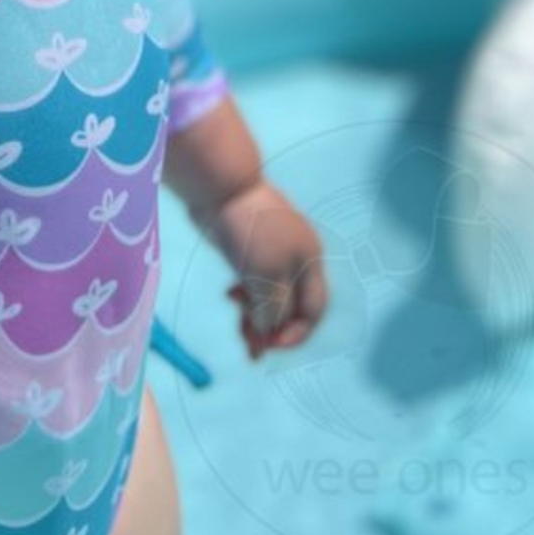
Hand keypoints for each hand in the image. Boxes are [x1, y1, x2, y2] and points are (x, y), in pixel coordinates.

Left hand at [202, 179, 329, 361]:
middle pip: (291, 304)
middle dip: (272, 328)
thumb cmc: (249, 229)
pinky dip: (246, 294)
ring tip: (239, 328)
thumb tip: (267, 331)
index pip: (314, 309)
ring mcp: (272, 249)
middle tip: (250, 349)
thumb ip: (272, 308)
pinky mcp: (249, 244)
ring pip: (270, 294)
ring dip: (256, 315)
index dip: (297, 333)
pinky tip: (231, 296)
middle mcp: (296, 257)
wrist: (219, 185)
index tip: (270, 347)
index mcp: (309, 261)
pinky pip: (253, 279)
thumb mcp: (265, 276)